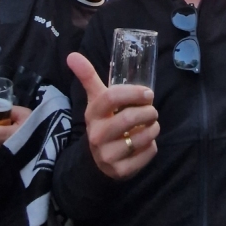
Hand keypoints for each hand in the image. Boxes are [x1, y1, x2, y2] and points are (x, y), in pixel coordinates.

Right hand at [67, 51, 158, 179]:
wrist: (97, 159)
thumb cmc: (103, 121)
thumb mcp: (95, 100)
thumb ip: (88, 77)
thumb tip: (72, 54)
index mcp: (92, 114)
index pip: (111, 97)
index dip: (133, 93)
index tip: (148, 93)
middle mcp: (97, 135)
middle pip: (129, 118)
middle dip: (148, 112)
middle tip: (153, 111)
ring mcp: (108, 155)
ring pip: (141, 137)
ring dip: (154, 128)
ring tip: (152, 125)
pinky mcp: (121, 170)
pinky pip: (147, 154)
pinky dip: (152, 146)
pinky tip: (146, 143)